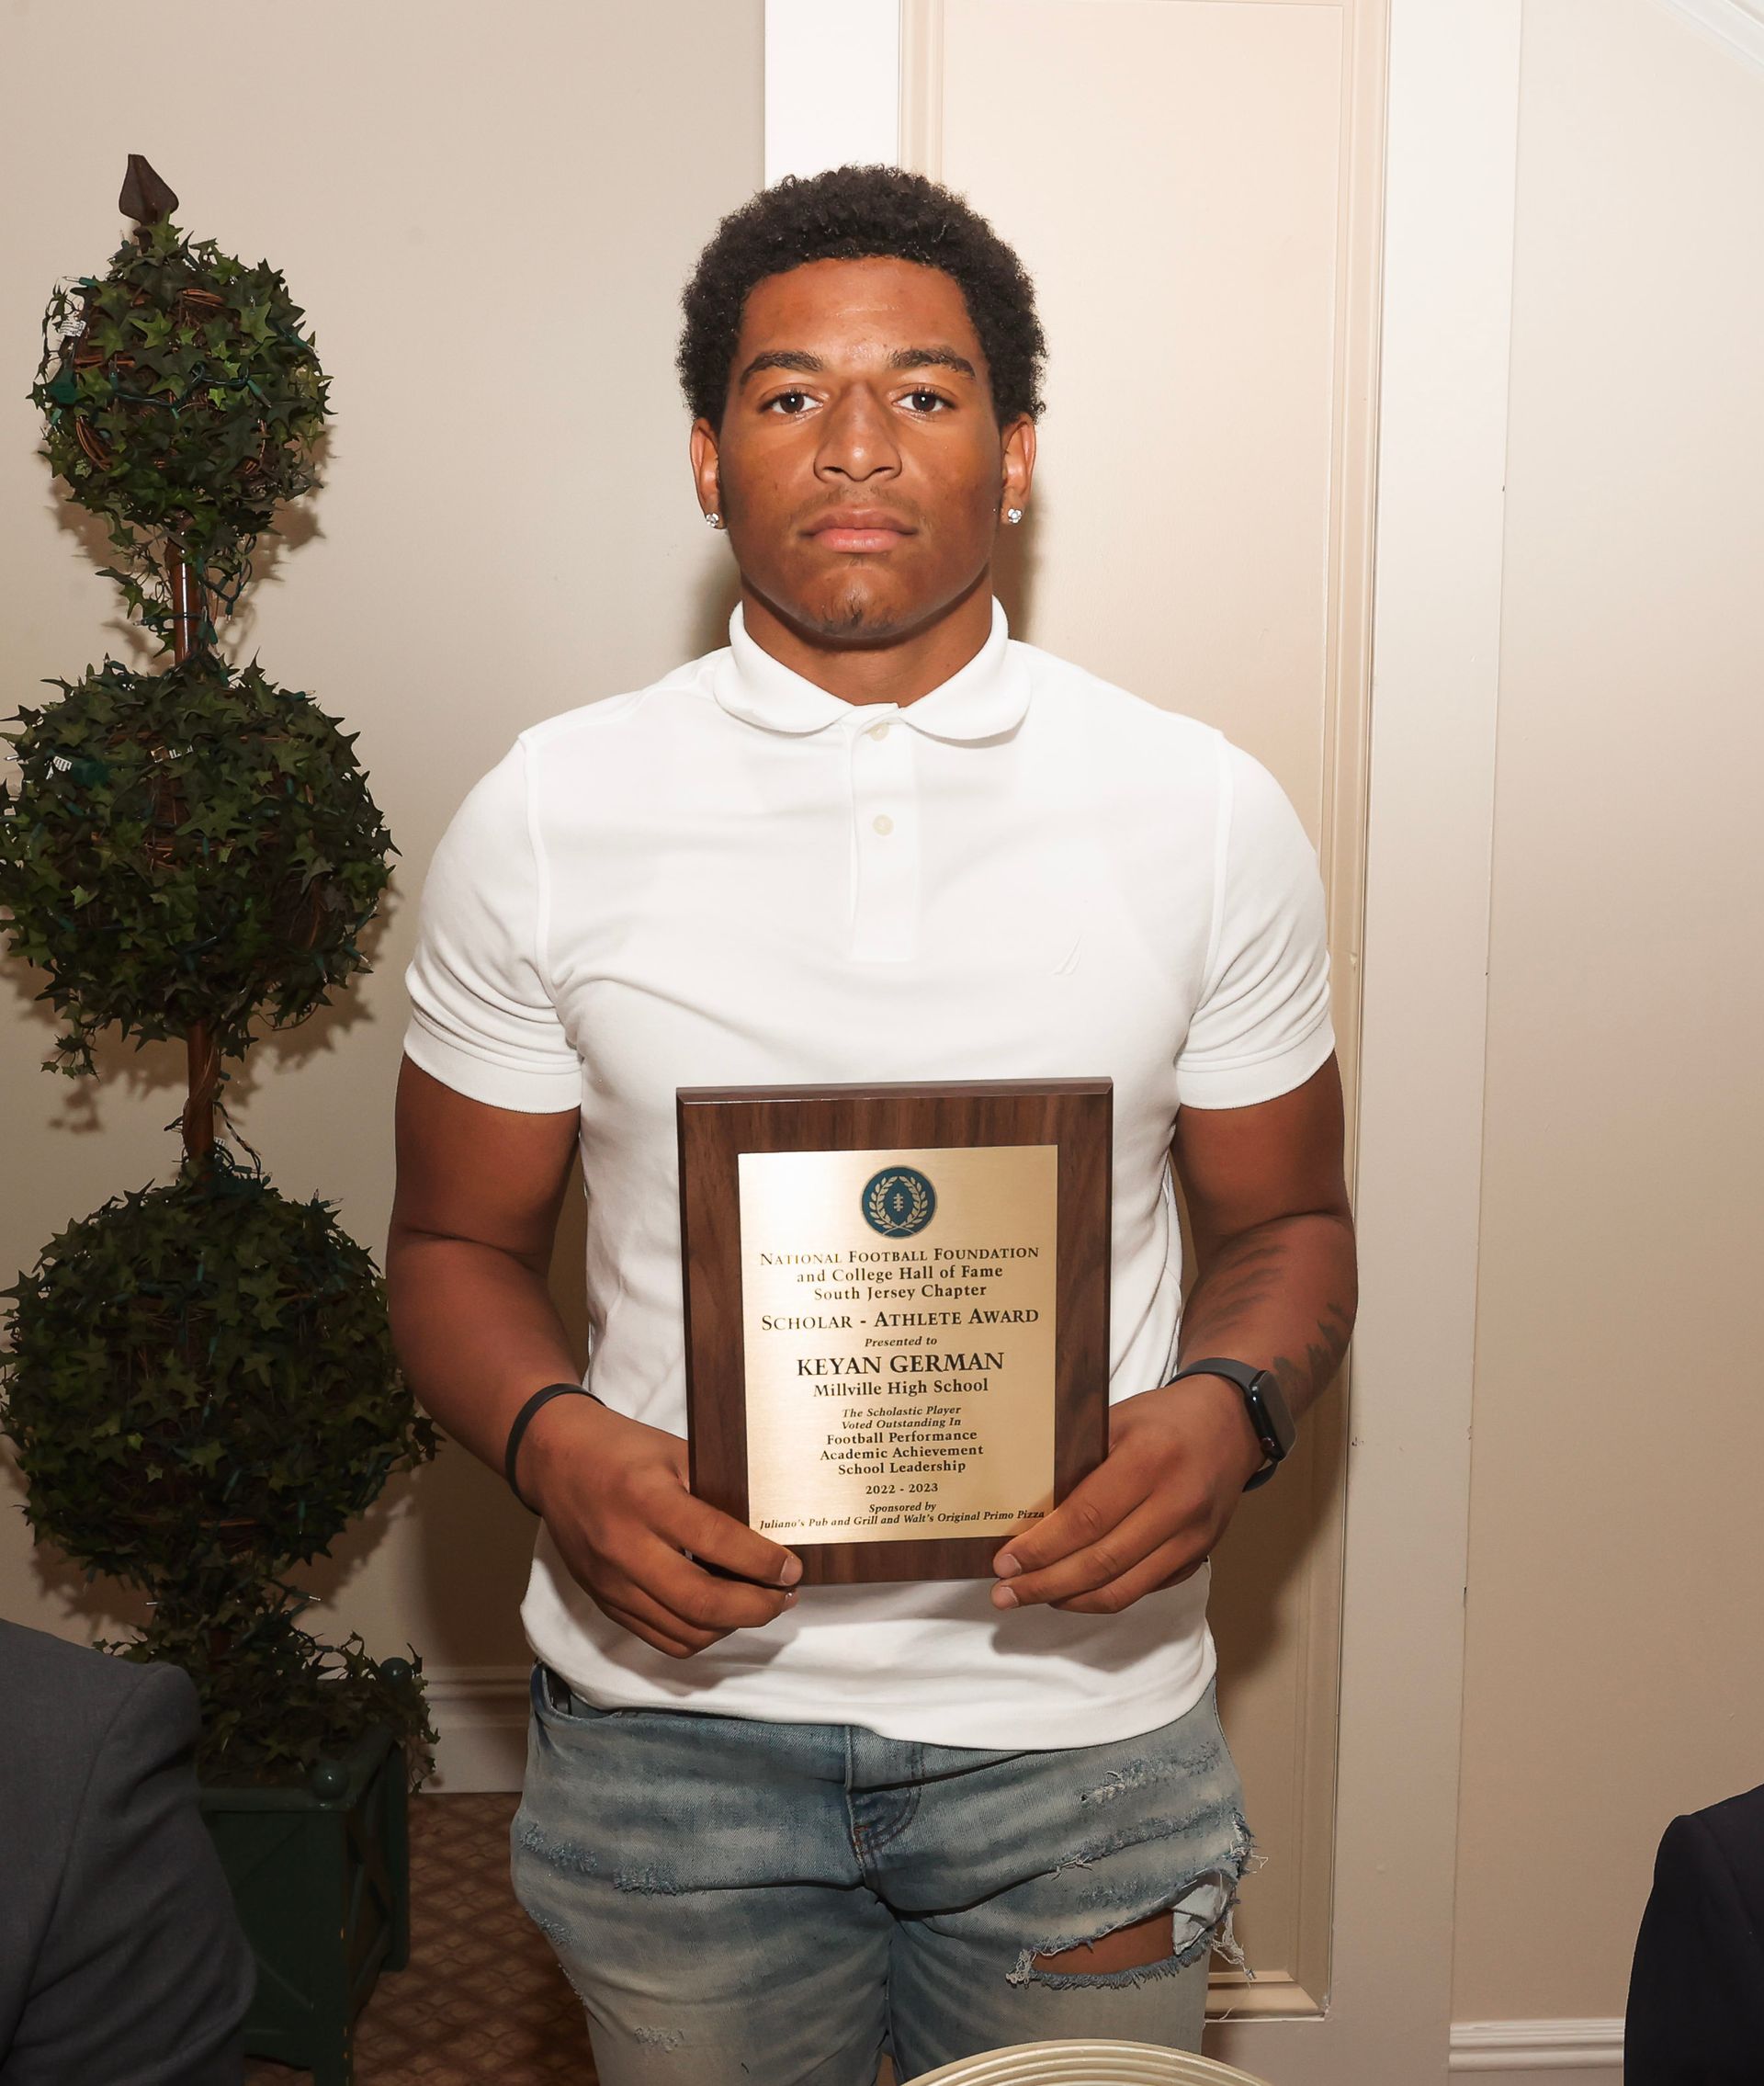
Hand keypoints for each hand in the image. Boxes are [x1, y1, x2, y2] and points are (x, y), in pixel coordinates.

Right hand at [522, 1397, 801, 1658]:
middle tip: (785, 1596)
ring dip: (732, 1626)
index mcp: (646, 1500)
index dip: (762, 1562)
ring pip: (684, 1631)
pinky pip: (660, 1638)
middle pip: (701, 1602)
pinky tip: (721, 1615)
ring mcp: (611, 1583)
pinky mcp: (604, 1602)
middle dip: (756, 1608)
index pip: (715, 1542)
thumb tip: (768, 1532)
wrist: (555, 1461)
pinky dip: (699, 1635)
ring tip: (759, 1604)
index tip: (792, 1568)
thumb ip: (716, 1492)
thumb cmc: (622, 1450)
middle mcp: (625, 1548)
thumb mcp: (675, 1453)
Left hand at [989, 1374, 1266, 1614]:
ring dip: (1072, 1600)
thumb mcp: (1117, 1419)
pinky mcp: (1199, 1555)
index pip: (1087, 1518)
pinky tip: (1073, 1591)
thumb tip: (1027, 1508)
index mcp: (1150, 1461)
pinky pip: (1145, 1588)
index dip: (1043, 1548)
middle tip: (1005, 1593)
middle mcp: (1175, 1505)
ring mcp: (1192, 1537)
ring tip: (1032, 1598)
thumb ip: (1079, 1460)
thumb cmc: (1164, 1417)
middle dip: (1046, 1584)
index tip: (1006, 1561)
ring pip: (1124, 1588)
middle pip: (1102, 1563)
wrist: (1233, 1424)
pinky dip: (1104, 1596)